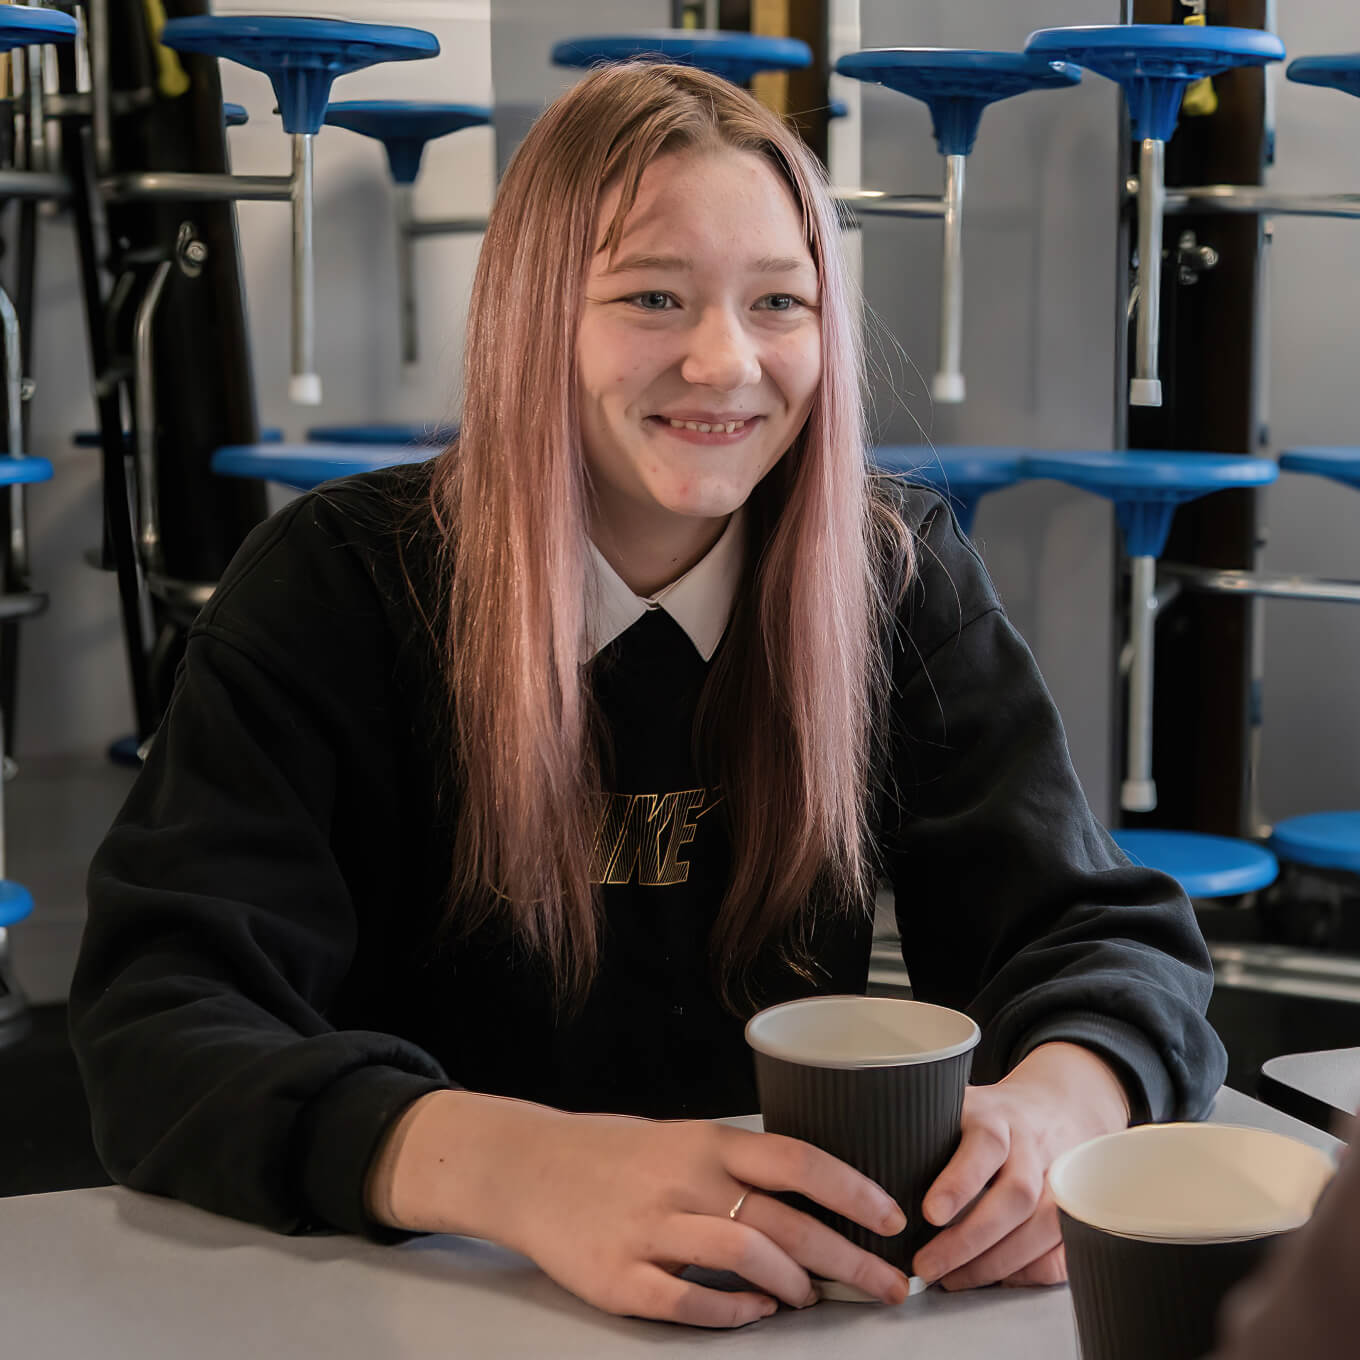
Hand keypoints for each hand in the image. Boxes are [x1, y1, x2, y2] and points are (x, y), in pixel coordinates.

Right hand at [368, 1090, 912, 1326]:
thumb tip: (817, 1198)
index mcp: (706, 1141)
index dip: (854, 1190)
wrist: (529, 1167)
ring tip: (811, 1299)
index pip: (798, 1160)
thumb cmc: (617, 1154)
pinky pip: (689, 1303)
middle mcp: (684, 1180)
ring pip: (745, 1258)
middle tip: (888, 1284)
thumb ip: (739, 1166)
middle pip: (785, 1221)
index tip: (893, 1218)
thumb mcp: (682, 1139)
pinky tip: (754, 1312)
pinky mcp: (619, 1277)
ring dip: (793, 1286)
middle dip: (848, 1258)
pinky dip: (733, 1312)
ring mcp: (650, 1230)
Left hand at [911, 1042, 1130, 1290]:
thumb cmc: (983, 1114)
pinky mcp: (1073, 1210)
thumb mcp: (950, 1102)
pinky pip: (1061, 1249)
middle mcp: (1030, 1146)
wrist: (1052, 1105)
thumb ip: (917, 1127)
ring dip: (996, 1262)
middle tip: (927, 1265)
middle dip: (971, 1239)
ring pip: (1041, 1227)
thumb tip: (865, 1170)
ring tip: (951, 1279)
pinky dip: (1030, 1271)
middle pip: (1016, 1195)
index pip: (985, 1144)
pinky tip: (995, 1279)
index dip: (960, 1180)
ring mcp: (1057, 1178)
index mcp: (995, 1115)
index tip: (930, 1212)